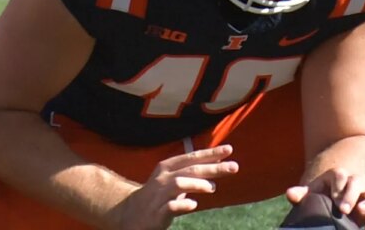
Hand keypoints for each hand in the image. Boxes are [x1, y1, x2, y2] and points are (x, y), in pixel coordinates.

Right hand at [106, 145, 237, 229]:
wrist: (130, 214)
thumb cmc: (158, 194)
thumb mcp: (173, 178)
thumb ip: (192, 172)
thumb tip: (219, 164)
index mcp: (168, 167)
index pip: (191, 157)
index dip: (210, 153)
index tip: (229, 149)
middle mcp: (163, 178)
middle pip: (190, 169)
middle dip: (213, 167)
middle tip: (234, 167)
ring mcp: (159, 196)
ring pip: (179, 184)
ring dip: (198, 184)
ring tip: (212, 188)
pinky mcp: (156, 213)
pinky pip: (170, 207)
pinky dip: (182, 204)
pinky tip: (193, 205)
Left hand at [287, 173, 364, 229]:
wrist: (333, 198)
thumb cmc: (321, 196)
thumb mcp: (312, 193)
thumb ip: (302, 195)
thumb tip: (290, 193)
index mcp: (338, 178)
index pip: (340, 175)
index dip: (338, 185)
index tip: (333, 198)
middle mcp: (354, 185)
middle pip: (357, 183)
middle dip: (351, 195)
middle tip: (344, 209)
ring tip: (362, 214)